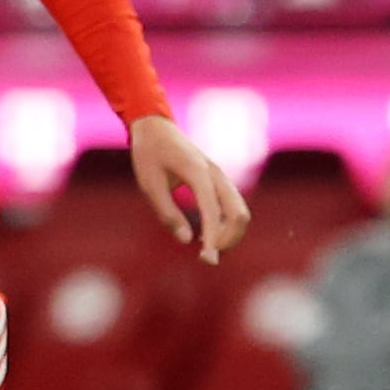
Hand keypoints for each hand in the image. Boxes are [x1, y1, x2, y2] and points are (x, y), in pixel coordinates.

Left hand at [130, 113, 247, 261]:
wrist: (156, 128)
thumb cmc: (149, 154)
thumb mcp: (149, 184)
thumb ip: (167, 212)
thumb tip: (186, 241)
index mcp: (198, 172)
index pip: (213, 212)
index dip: (214, 239)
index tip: (207, 261)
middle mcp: (216, 174)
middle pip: (239, 214)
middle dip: (228, 240)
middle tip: (205, 257)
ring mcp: (220, 177)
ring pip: (240, 212)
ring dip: (230, 235)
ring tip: (207, 250)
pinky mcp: (219, 181)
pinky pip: (233, 207)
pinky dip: (227, 226)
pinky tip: (207, 236)